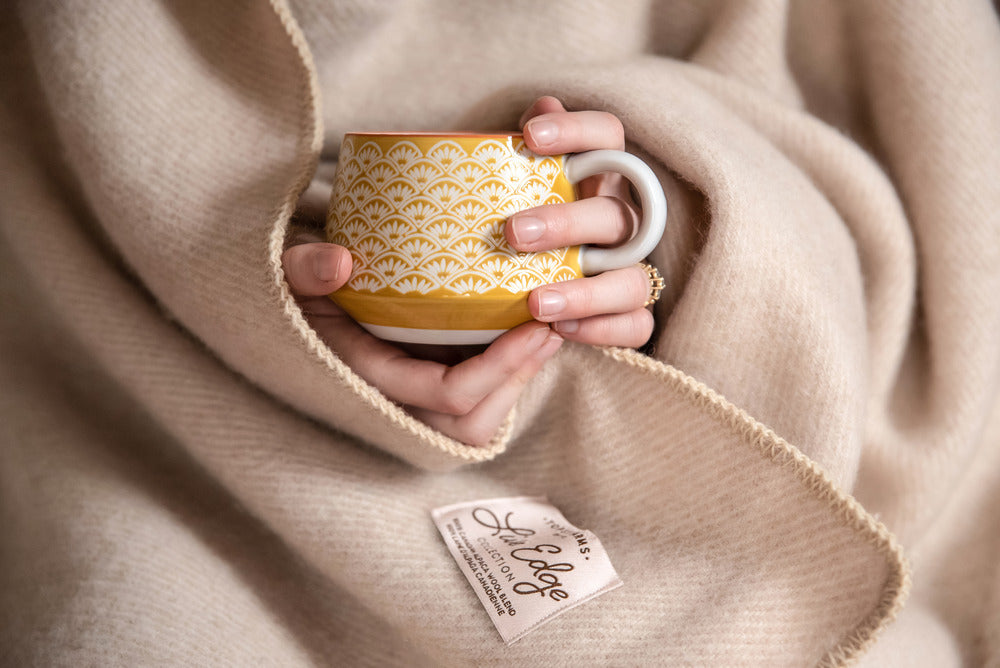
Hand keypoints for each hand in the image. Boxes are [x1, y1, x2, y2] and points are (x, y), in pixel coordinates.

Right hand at [281, 237, 563, 446]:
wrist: (291, 294)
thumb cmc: (294, 279)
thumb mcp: (286, 267)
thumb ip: (302, 267)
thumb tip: (339, 263)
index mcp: (365, 378)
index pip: (445, 394)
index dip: (497, 367)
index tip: (534, 324)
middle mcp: (391, 400)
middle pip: (470, 425)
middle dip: (517, 381)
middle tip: (552, 328)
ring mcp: (411, 397)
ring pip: (478, 421)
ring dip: (518, 381)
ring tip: (549, 332)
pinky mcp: (426, 380)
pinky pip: (476, 399)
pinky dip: (507, 373)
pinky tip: (528, 330)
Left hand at [507, 96, 655, 347]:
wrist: (513, 292)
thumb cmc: (516, 224)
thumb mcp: (508, 189)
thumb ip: (516, 152)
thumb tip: (540, 106)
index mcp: (597, 179)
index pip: (607, 137)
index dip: (577, 131)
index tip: (529, 137)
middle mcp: (621, 220)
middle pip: (614, 214)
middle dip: (567, 222)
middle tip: (514, 233)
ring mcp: (630, 270)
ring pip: (632, 279)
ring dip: (587, 291)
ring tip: (536, 302)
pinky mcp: (630, 315)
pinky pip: (637, 325)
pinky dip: (602, 329)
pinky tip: (560, 329)